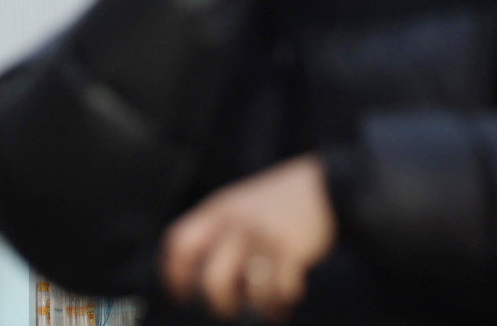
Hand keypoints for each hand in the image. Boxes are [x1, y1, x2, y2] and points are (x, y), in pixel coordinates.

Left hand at [159, 155, 336, 322]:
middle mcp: (234, 223)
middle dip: (219, 304)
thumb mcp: (236, 204)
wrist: (321, 186)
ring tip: (266, 305)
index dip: (175, 275)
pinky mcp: (290, 250)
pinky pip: (280, 291)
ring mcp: (261, 236)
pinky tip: (284, 301)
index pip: (178, 245)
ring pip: (249, 292)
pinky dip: (281, 303)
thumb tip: (196, 278)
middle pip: (210, 280)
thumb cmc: (275, 203)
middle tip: (229, 308)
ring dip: (258, 305)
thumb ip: (215, 230)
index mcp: (215, 211)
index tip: (182, 295)